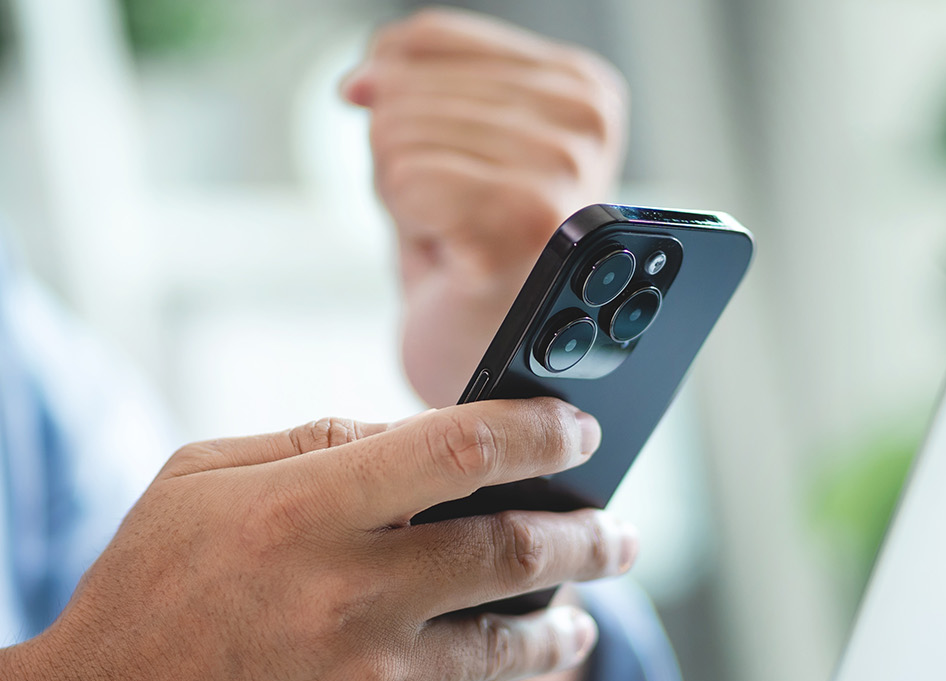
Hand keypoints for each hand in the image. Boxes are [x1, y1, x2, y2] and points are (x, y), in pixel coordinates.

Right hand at [22, 399, 634, 680]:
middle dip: (589, 536)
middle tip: (622, 533)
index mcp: (302, 512)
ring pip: (504, 648)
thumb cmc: (138, 605)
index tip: (581, 428)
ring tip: (573, 622)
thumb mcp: (194, 484)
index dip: (539, 430)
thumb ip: (309, 445)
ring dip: (557, 628)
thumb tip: (410, 438)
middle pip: (515, 552)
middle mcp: (349, 599)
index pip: (460, 449)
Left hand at [342, 9, 627, 406]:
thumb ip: (412, 86)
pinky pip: (402, 180)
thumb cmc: (469, 265)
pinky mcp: (521, 222)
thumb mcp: (446, 146)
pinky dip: (408, 229)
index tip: (451, 177)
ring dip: (408, 200)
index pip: (425, 39)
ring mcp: (561, 170)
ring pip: (397, 134)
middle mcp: (585, 122)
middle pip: (403, 88)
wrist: (490, 376)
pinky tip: (454, 261)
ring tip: (459, 242)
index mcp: (582, 89)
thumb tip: (361, 78)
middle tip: (454, 223)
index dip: (404, 113)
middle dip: (406, 163)